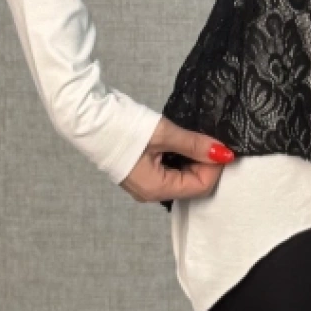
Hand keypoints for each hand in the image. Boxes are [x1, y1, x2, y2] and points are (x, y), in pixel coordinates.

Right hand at [119, 115, 233, 204]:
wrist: (87, 117)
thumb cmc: (120, 127)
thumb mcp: (164, 134)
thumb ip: (195, 144)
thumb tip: (223, 153)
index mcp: (155, 189)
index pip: (200, 186)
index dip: (214, 166)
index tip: (221, 144)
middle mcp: (150, 192)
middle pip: (192, 184)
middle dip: (205, 163)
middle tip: (210, 138)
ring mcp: (145, 183)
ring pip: (182, 177)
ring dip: (193, 159)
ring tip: (195, 138)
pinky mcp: (141, 171)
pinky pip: (170, 171)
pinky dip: (181, 158)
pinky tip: (182, 142)